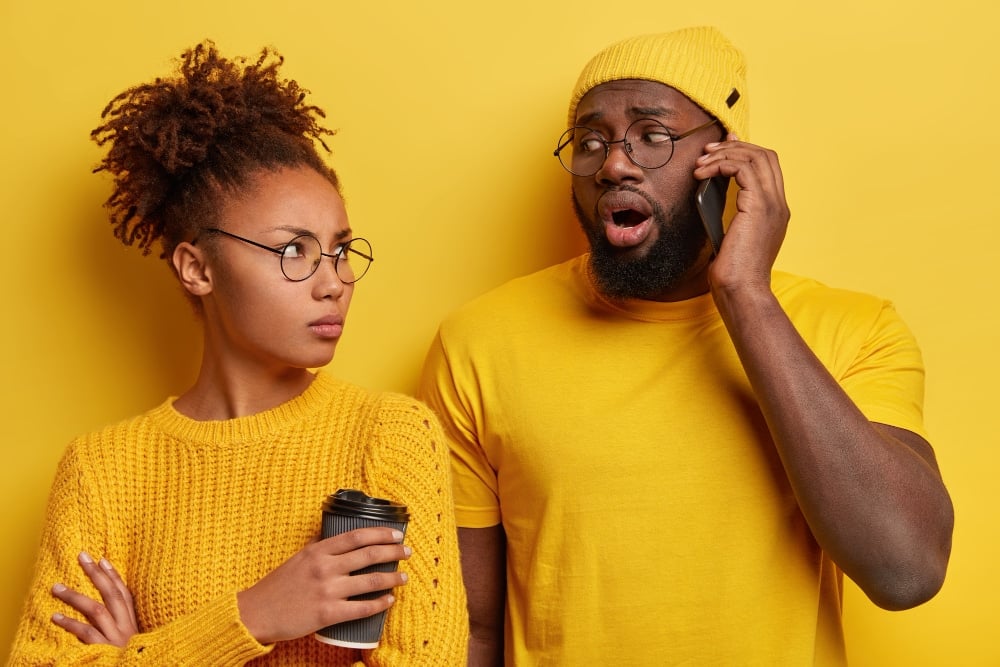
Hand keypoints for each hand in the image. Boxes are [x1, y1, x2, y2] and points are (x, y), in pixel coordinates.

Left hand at [51, 552, 137, 646]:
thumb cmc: (134, 659)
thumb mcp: (133, 642)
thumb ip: (123, 627)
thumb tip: (110, 614)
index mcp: (134, 624)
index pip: (125, 594)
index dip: (114, 576)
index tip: (103, 559)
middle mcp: (127, 627)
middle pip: (112, 595)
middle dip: (97, 574)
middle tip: (82, 557)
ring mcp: (116, 638)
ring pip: (97, 610)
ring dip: (76, 596)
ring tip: (56, 587)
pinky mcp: (104, 650)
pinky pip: (87, 633)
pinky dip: (71, 624)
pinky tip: (56, 617)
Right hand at [237, 526, 410, 644]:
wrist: (257, 613)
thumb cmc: (277, 586)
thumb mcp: (297, 557)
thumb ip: (317, 546)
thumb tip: (332, 534)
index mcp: (318, 550)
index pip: (357, 536)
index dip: (380, 533)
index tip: (396, 534)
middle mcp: (325, 567)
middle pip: (368, 554)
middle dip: (393, 552)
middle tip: (407, 552)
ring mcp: (327, 590)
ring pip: (370, 580)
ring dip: (392, 578)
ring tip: (404, 577)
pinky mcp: (328, 613)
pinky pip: (362, 607)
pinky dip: (380, 603)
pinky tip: (389, 600)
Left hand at [694, 134, 789, 291]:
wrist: (741, 290)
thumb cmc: (733, 272)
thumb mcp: (730, 235)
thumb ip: (729, 214)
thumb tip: (710, 193)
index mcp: (775, 210)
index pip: (768, 166)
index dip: (744, 151)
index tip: (721, 147)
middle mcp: (779, 204)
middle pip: (765, 155)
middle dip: (734, 147)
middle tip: (708, 151)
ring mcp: (772, 204)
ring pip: (754, 157)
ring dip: (723, 155)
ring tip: (700, 163)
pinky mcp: (759, 207)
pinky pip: (742, 169)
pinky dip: (721, 165)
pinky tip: (703, 173)